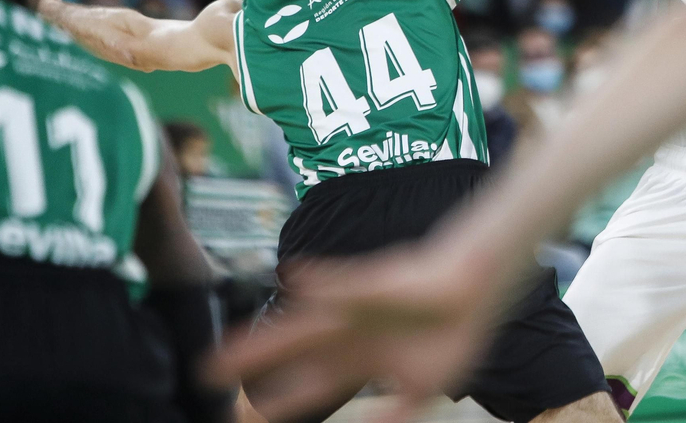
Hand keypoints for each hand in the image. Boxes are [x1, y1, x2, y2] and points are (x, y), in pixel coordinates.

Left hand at [212, 238, 501, 422]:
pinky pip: (343, 281)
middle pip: (291, 349)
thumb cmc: (454, 336)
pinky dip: (319, 281)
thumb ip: (392, 414)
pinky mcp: (375, 283)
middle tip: (208, 373)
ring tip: (221, 348)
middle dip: (253, 362)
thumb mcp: (422, 390)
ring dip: (262, 337)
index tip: (249, 416)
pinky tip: (291, 277)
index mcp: (363, 358)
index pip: (313, 382)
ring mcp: (357, 307)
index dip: (282, 400)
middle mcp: (350, 332)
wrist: (478, 296)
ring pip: (299, 322)